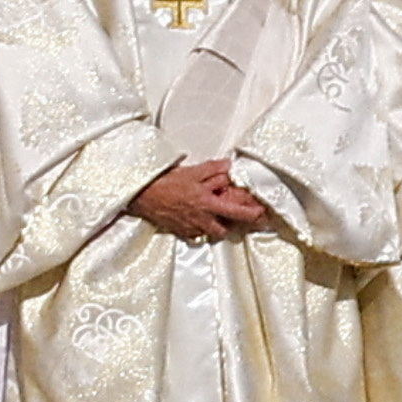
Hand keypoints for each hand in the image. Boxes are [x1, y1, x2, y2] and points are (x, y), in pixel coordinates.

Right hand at [134, 159, 271, 241]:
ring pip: (209, 233)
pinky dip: (198, 229)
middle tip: (236, 218)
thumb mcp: (193, 172)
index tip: (260, 213)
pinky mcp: (178, 231)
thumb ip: (214, 170)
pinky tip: (196, 220)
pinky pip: (194, 234)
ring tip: (214, 217)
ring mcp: (189, 227)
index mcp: (208, 204)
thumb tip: (229, 167)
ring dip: (214, 227)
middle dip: (231, 225)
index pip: (236, 212)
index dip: (251, 214)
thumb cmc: (166, 183)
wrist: (141, 195)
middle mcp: (201, 219)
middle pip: (223, 229)